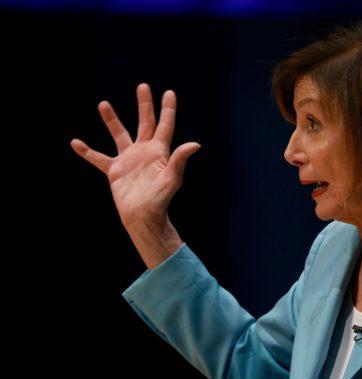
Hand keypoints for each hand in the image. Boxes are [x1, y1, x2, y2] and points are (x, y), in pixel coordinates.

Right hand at [70, 83, 200, 267]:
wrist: (143, 217)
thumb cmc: (160, 200)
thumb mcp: (172, 178)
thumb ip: (180, 159)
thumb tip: (195, 144)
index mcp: (159, 152)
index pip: (165, 125)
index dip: (167, 109)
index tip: (169, 92)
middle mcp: (144, 152)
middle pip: (145, 123)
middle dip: (145, 105)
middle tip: (143, 86)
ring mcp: (129, 161)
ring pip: (120, 135)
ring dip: (112, 120)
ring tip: (103, 104)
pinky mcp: (115, 171)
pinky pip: (98, 158)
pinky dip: (87, 151)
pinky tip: (75, 143)